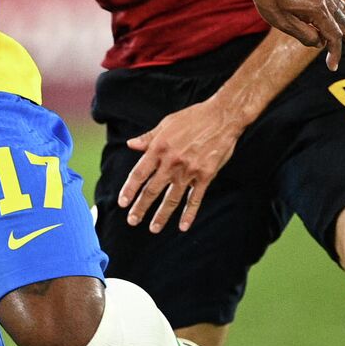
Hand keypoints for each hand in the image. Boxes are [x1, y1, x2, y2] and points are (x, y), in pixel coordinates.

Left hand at [117, 98, 246, 233]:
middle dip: (140, 208)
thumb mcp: (167, 123)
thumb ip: (148, 138)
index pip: (139, 174)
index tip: (122, 203)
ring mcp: (189, 170)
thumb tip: (131, 145)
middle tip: (132, 221)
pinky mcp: (205, 175)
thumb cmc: (193, 117)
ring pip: (172, 198)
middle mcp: (171, 162)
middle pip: (152, 190)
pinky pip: (195, 199)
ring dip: (161, 216)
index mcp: (159, 148)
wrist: (222, 117)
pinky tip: (183, 226)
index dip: (129, 190)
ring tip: (153, 228)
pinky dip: (189, 214)